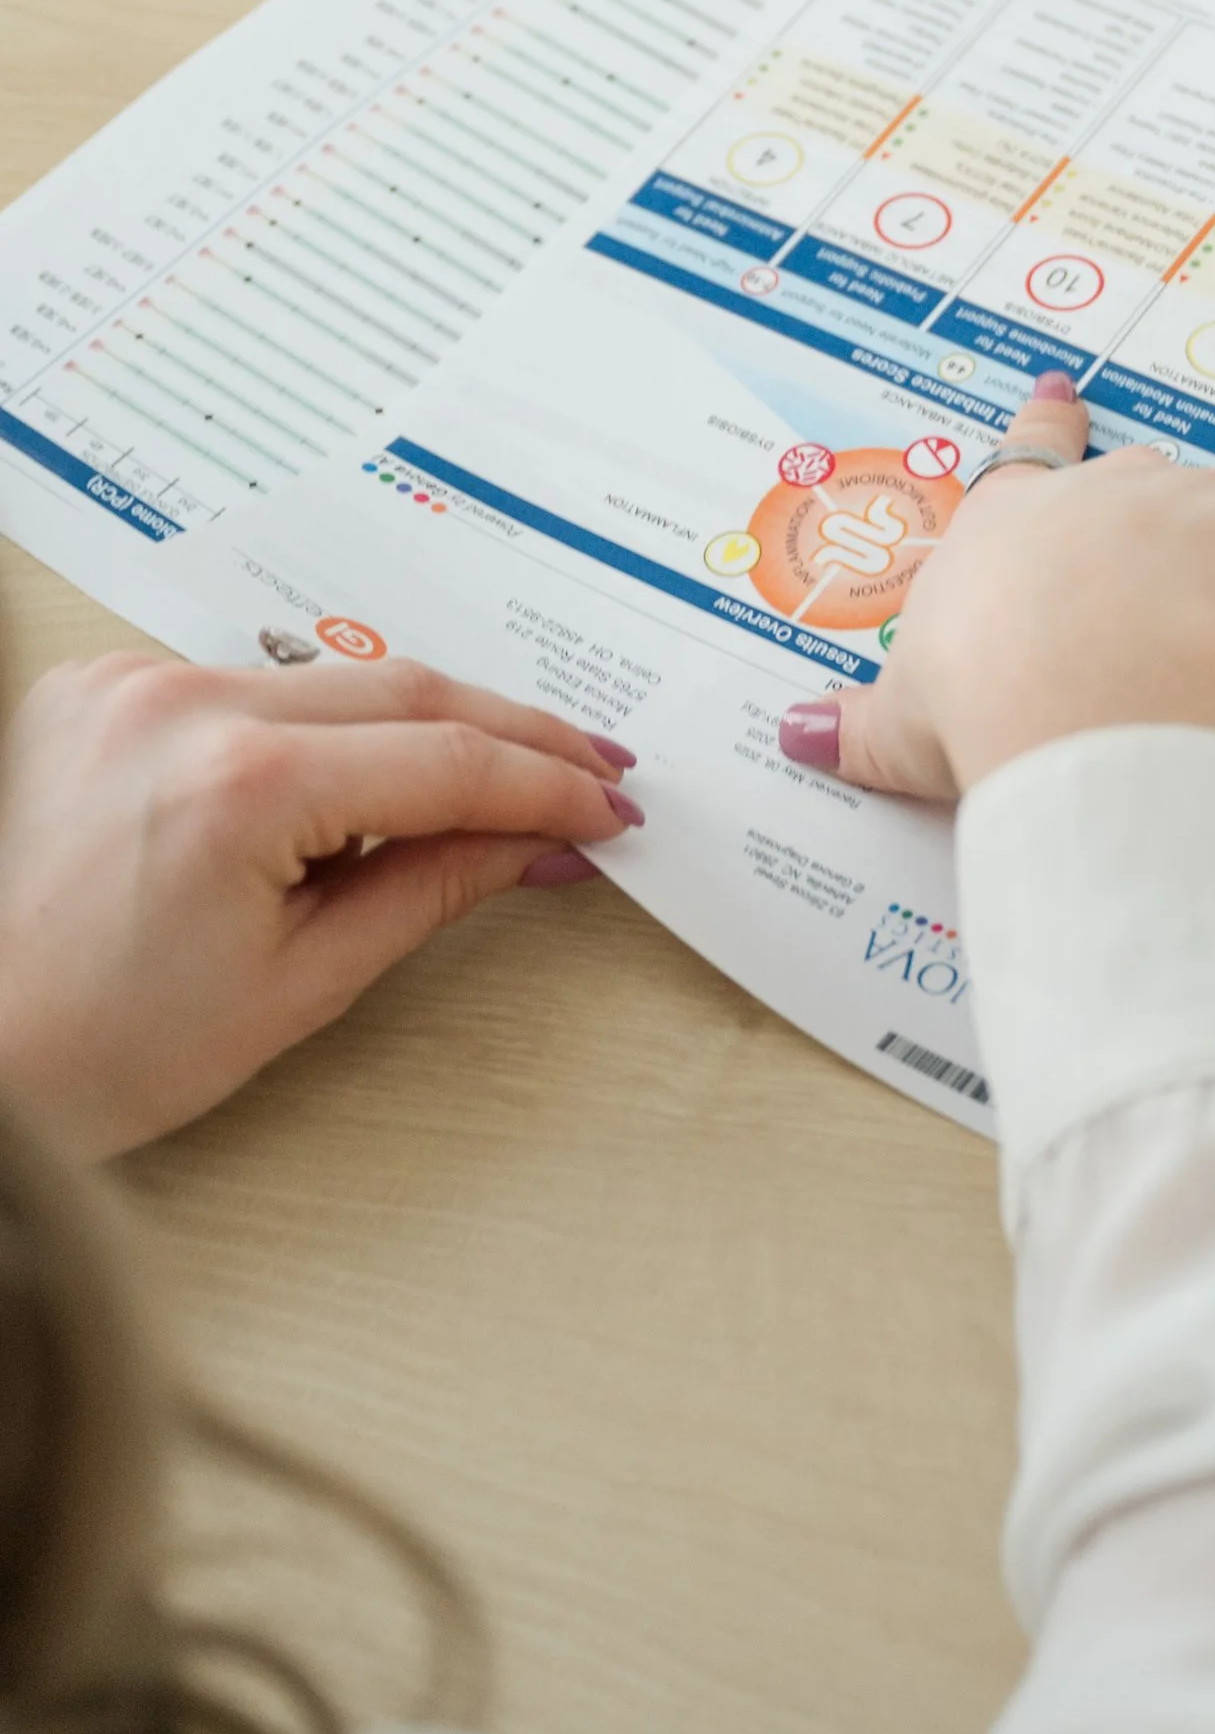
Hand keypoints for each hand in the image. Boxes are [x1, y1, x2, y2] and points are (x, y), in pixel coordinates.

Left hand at [0, 654, 639, 1155]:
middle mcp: (181, 706)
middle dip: (509, 734)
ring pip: (330, 679)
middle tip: (590, 773)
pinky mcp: (100, 686)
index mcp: (237, 785)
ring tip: (500, 776)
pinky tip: (359, 772)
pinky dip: (316, 722)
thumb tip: (537, 845)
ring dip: (418, 724)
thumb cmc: (91, 1053)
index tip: (604, 808)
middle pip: (402, 691)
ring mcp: (132, 684)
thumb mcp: (295, 987)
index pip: (445, 761)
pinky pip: (249, 683)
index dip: (544, 785)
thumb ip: (431, 889)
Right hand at [776, 381, 1214, 804]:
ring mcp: (1213, 504)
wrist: (1078, 683)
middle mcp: (1119, 495)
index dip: (1048, 430)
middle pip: (1161, 508)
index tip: (1062, 397)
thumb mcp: (903, 720)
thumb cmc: (983, 693)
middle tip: (1180, 644)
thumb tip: (793, 735)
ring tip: (1203, 735)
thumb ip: (856, 726)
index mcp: (1021, 526)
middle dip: (1178, 570)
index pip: (1033, 463)